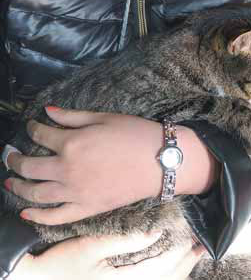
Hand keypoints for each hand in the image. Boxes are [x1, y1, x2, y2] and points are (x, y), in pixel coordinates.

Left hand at [6, 107, 218, 224]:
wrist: (159, 161)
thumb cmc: (133, 133)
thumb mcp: (102, 117)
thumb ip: (72, 116)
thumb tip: (47, 111)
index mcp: (71, 142)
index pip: (40, 135)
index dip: (32, 128)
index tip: (31, 126)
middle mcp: (67, 169)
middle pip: (30, 167)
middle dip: (16, 160)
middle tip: (11, 156)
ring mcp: (75, 192)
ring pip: (36, 193)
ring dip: (19, 187)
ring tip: (10, 182)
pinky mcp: (85, 208)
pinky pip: (55, 216)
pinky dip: (37, 216)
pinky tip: (26, 212)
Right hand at [10, 231, 206, 279]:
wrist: (37, 279)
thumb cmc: (61, 262)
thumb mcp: (92, 247)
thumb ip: (125, 242)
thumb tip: (154, 234)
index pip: (161, 269)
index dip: (180, 254)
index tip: (194, 238)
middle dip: (185, 264)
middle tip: (201, 247)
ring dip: (177, 271)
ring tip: (191, 255)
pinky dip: (163, 276)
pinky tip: (168, 267)